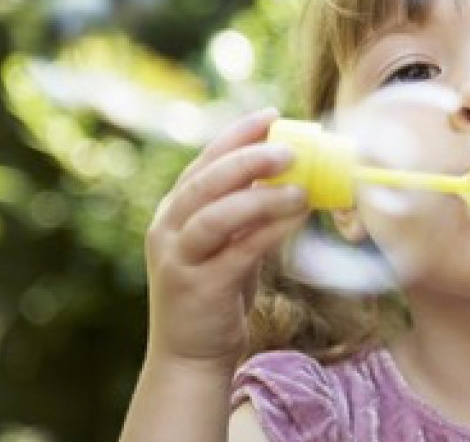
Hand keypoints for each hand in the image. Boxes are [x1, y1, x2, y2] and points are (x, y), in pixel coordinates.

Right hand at [143, 108, 308, 369]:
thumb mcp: (228, 242)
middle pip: (205, 182)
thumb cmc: (217, 291)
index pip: (204, 161)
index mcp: (175, 210)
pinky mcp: (198, 288)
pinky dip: (268, 232)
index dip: (236, 135)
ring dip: (260, 197)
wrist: (191, 354)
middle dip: (247, 159)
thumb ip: (248, 211)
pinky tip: (295, 218)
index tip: (271, 115)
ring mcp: (179, 258)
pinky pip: (237, 253)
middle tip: (288, 149)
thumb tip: (293, 175)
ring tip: (300, 189)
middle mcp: (169, 228)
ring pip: (216, 216)